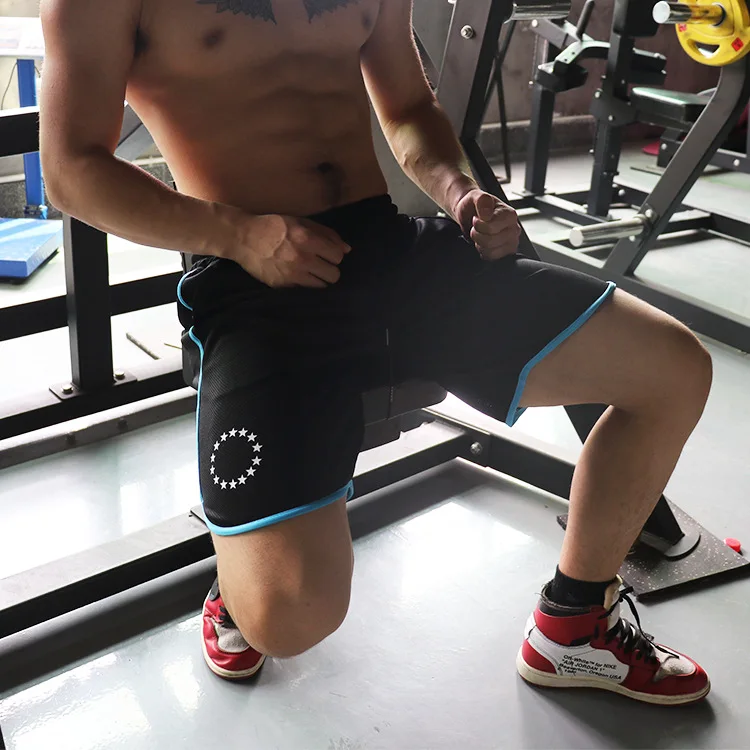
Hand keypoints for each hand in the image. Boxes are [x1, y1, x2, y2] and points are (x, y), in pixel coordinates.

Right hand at [231, 213, 350, 288]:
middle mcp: (303, 259)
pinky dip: (305, 283)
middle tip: (320, 263)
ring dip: (319, 278)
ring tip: (309, 270)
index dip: (334, 254)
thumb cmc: (274, 227)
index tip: (327, 252)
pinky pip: (306, 289)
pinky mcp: (283, 285)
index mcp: (308, 239)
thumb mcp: (301, 222)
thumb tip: (347, 249)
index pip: (338, 256)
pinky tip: (298, 274)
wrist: (244, 238)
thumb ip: (326, 234)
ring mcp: (293, 275)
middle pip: (334, 274)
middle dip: (329, 268)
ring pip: (322, 285)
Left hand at [454, 189, 520, 260]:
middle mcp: (514, 229)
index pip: (491, 228)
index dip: (478, 225)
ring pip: (491, 252)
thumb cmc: (474, 207)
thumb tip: (487, 213)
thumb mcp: (475, 197)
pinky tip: (484, 243)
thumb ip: (482, 200)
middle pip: (491, 241)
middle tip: (476, 227)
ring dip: (480, 244)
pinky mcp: (507, 252)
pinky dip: (484, 252)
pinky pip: (492, 259)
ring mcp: (512, 242)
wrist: (471, 214)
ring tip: (481, 234)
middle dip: (477, 235)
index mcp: (510, 214)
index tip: (476, 218)